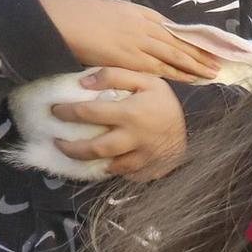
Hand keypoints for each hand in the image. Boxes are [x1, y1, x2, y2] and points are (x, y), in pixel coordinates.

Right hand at [35, 0, 220, 81]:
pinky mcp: (131, 58)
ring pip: (176, 54)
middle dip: (202, 51)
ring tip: (214, 72)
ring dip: (197, 64)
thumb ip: (129, 23)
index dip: (192, 38)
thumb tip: (140, 35)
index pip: (173, 27)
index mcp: (139, 11)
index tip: (207, 45)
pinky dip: (179, 73)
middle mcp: (144, 24)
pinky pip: (161, 67)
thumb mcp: (110, 12)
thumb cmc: (77, 16)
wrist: (57, 21)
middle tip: (221, 61)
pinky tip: (193, 78)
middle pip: (180, 40)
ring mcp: (139, 41)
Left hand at [51, 69, 187, 177]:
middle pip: (95, 148)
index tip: (55, 111)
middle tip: (58, 141)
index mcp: (131, 113)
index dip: (66, 112)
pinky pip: (127, 176)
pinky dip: (113, 172)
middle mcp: (135, 138)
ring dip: (89, 163)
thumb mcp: (145, 80)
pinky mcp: (150, 170)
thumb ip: (114, 75)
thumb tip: (83, 82)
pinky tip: (103, 164)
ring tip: (77, 154)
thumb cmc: (164, 101)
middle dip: (71, 147)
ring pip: (110, 166)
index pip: (89, 113)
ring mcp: (144, 158)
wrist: (196, 126)